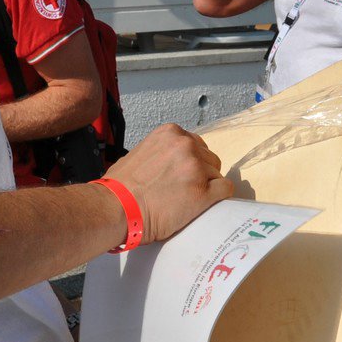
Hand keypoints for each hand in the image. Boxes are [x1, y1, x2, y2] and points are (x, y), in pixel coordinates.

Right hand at [103, 124, 234, 245]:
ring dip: (207, 188)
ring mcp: (196, 168)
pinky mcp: (204, 192)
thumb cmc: (121, 187)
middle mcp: (186, 146)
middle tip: (184, 190)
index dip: (192, 162)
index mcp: (171, 134)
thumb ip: (161, 151)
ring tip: (186, 200)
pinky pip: (225, 190)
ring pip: (217, 175)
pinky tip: (205, 205)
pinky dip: (219, 198)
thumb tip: (170, 162)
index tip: (184, 175)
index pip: (196, 144)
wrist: (116, 208)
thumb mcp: (141, 152)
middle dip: (201, 174)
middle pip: (209, 159)